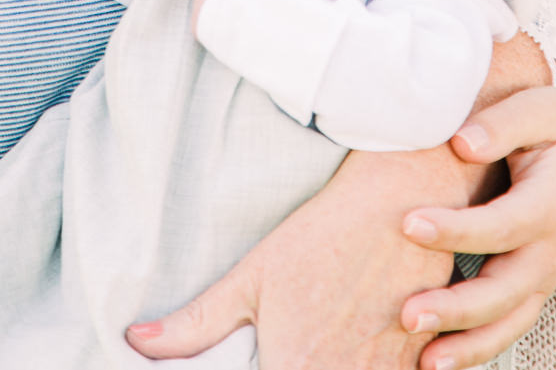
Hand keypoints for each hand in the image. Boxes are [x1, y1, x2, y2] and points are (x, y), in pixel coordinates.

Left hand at [126, 145, 478, 367]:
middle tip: (291, 349)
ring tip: (322, 346)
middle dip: (297, 369)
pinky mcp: (421, 368)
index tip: (261, 364)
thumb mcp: (252, 276)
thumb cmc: (320, 236)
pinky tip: (356, 352)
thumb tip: (134, 341)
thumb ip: (194, 323)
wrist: (401, 203)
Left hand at [398, 88, 555, 369]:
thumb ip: (503, 123)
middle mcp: (549, 251)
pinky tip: (437, 361)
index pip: (500, 225)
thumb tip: (462, 144)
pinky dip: (477, 350)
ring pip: (508, 322)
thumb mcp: (542, 108)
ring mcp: (542, 276)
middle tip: (407, 313)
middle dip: (456, 307)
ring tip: (424, 360)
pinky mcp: (531, 288)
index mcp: (549, 205)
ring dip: (466, 344)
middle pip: (504, 291)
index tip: (408, 223)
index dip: (456, 230)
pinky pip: (508, 328)